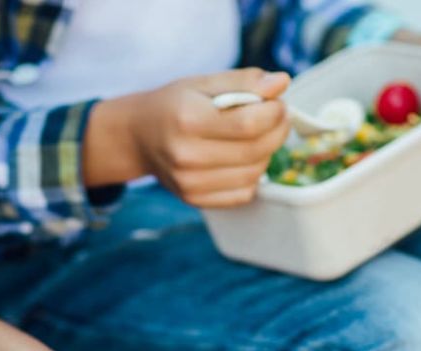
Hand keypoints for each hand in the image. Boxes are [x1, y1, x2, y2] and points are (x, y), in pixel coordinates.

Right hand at [89, 68, 291, 207]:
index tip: (277, 103)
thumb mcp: (202, 83)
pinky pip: (243, 193)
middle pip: (255, 150)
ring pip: (254, 173)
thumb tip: (281, 83)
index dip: (274, 113)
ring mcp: (189, 182)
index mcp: (188, 119)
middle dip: (278, 131)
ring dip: (268, 153)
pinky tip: (244, 158)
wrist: (139, 137)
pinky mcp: (194, 199)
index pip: (249, 123)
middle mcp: (186, 155)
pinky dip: (253, 175)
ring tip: (259, 136)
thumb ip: (244, 81)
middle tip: (277, 117)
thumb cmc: (174, 105)